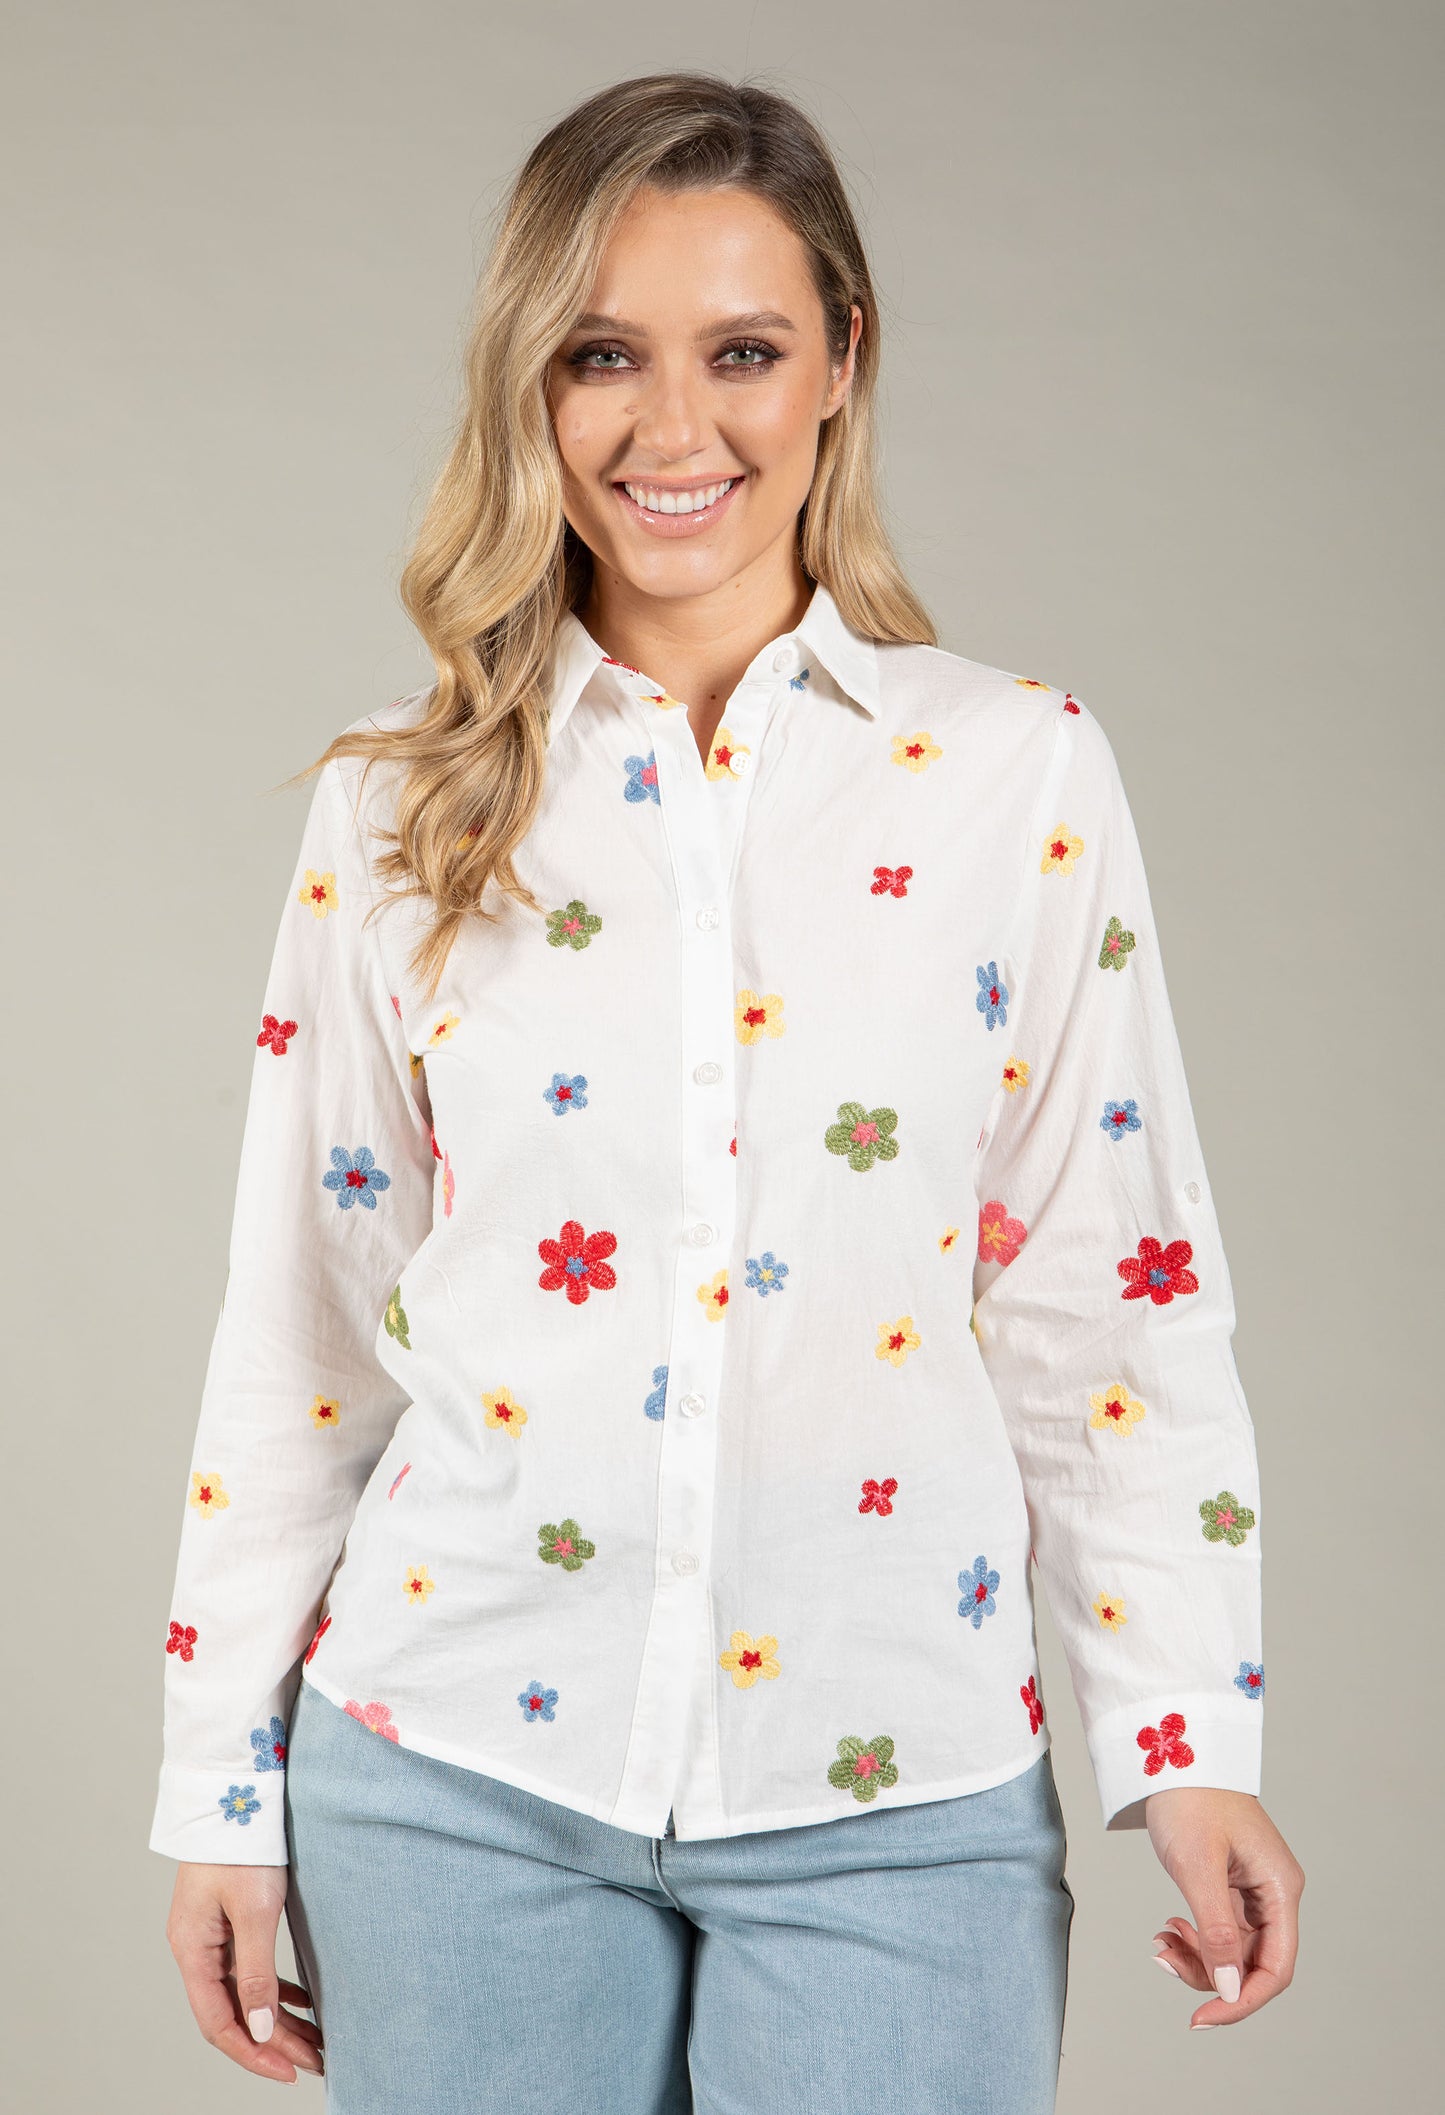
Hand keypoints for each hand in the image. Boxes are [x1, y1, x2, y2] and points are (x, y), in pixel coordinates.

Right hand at [166, 1861, 324, 2082]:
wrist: (236, 1788)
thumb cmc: (243, 1843)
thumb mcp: (256, 1911)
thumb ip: (257, 1973)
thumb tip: (262, 2031)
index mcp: (192, 1950)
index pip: (218, 2023)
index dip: (253, 2053)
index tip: (289, 2070)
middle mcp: (196, 1947)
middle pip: (232, 2012)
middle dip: (273, 2041)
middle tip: (316, 2060)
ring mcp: (211, 1933)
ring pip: (244, 1992)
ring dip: (277, 2018)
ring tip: (316, 2039)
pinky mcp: (229, 1919)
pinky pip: (250, 1968)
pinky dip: (275, 1988)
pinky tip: (303, 2001)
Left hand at [1143, 1789, 1303, 2028]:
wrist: (1171, 1752)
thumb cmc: (1188, 1800)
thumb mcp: (1198, 1868)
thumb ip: (1216, 1932)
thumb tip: (1231, 1989)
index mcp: (1280, 1888)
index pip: (1276, 1968)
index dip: (1243, 2001)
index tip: (1203, 2019)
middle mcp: (1273, 1893)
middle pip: (1252, 1964)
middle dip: (1209, 1975)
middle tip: (1164, 1959)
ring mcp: (1251, 1890)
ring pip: (1231, 1951)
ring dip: (1196, 1958)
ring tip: (1160, 1944)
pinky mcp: (1229, 1885)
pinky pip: (1217, 1931)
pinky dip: (1192, 1938)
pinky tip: (1167, 1930)